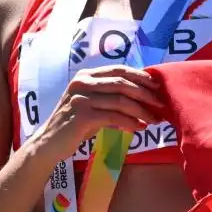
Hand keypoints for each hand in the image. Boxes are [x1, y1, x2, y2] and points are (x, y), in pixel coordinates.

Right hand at [26, 65, 162, 166]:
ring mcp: (81, 98)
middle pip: (122, 83)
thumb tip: (144, 96)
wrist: (50, 142)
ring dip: (142, 111)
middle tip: (161, 104)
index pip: (119, 70)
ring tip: (154, 120)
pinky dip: (130, 123)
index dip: (140, 76)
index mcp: (86, 75)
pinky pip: (114, 117)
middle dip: (145, 93)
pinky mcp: (82, 116)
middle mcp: (82, 83)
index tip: (157, 86)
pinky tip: (139, 128)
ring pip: (121, 101)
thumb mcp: (93, 104)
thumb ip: (112, 96)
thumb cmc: (75, 123)